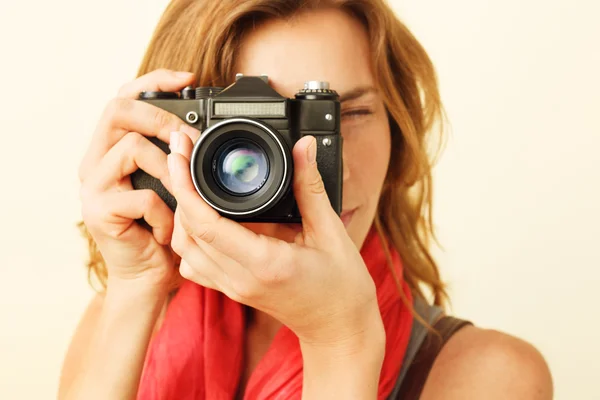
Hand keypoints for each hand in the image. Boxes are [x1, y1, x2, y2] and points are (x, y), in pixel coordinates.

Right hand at [79, 69, 200, 289]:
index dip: (154, 80)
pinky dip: (165, 214)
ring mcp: (93, 185)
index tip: (188, 78)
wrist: (148, 277)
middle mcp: (96, 161)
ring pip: (132, 147)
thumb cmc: (164, 229)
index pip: (124, 97)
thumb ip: (177, 158)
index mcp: (113, 150)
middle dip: (161, 118)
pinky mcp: (98, 211)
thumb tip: (201, 132)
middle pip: (117, 109)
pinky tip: (167, 231)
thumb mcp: (174, 187)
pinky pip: (142, 195)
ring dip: (169, 172)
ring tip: (180, 200)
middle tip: (188, 140)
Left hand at [167, 130, 384, 347]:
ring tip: (188, 179)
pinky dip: (190, 237)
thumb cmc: (341, 286)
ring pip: (185, 249)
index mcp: (264, 263)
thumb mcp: (331, 232)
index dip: (185, 185)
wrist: (339, 327)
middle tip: (183, 154)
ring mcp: (233, 287)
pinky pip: (196, 264)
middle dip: (178, 188)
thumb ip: (311, 186)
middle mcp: (240, 278)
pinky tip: (201, 217)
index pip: (205, 223)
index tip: (181, 153)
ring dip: (181, 213)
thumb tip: (304, 147)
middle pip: (186, 232)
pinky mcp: (233, 289)